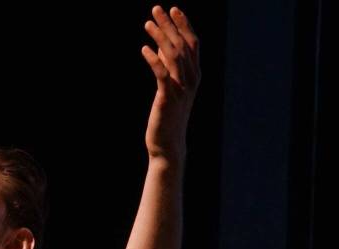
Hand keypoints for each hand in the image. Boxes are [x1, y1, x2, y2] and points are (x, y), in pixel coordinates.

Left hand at [141, 6, 200, 162]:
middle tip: (156, 9)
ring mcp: (181, 89)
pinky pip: (162, 74)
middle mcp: (191, 79)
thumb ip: (168, 66)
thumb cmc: (168, 115)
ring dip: (160, 37)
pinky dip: (154, 60)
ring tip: (147, 24)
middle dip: (170, 25)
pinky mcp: (168, 98)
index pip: (192, 43)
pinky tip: (144, 49)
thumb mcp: (170, 87)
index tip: (172, 9)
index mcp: (194, 74)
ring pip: (173, 56)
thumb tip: (161, 45)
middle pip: (182, 44)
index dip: (183, 24)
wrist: (168, 144)